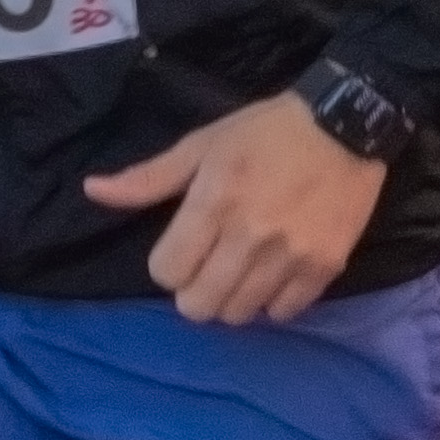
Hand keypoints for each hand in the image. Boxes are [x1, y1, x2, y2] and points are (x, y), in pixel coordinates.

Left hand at [78, 90, 389, 328]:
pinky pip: (285, 312)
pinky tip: (273, 277)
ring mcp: (290, 256)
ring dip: (232, 299)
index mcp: (212, 204)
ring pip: (240, 314)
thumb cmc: (266, 132)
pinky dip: (273, 302)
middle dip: (193, 293)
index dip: (166, 266)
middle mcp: (249, 236)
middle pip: (198, 305)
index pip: (166, 273)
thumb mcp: (201, 144)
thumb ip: (148, 178)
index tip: (181, 251)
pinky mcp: (325, 266)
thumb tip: (93, 191)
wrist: (347, 125)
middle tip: (207, 270)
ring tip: (241, 272)